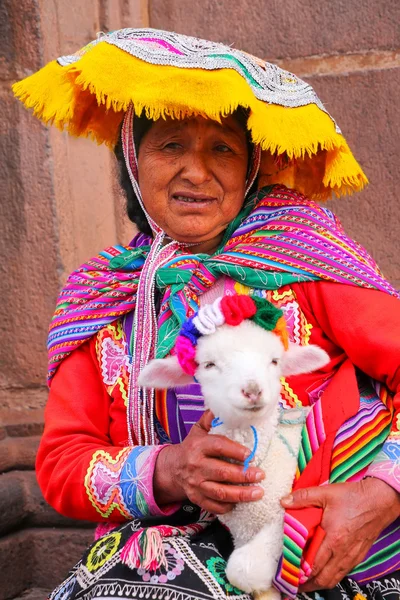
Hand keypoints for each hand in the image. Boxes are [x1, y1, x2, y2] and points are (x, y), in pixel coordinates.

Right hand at [154, 410, 264, 513]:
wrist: (172, 469)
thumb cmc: (191, 447)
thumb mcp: (198, 430)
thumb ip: (210, 418)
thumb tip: (222, 405)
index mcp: (198, 446)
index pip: (218, 446)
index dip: (235, 450)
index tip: (250, 455)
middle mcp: (196, 465)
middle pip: (222, 472)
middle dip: (244, 475)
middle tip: (261, 475)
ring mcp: (196, 484)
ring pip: (220, 492)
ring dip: (241, 494)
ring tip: (258, 493)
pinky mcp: (196, 498)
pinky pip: (214, 506)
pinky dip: (228, 506)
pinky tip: (240, 503)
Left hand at [281, 478, 399, 590]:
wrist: (379, 500)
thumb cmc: (354, 497)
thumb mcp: (326, 493)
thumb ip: (303, 497)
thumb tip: (284, 501)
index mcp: (333, 539)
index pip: (313, 565)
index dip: (300, 573)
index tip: (288, 575)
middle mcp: (343, 551)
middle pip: (323, 578)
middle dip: (308, 585)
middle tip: (294, 585)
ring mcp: (352, 555)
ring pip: (334, 578)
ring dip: (320, 583)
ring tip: (306, 583)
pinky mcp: (359, 554)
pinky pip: (343, 572)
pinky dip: (332, 576)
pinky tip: (325, 572)